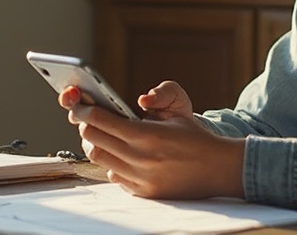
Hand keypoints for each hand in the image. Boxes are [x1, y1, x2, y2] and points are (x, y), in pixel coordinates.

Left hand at [58, 82, 244, 199]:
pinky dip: (112, 163)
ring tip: (103, 135)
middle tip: (86, 119)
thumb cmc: (195, 137)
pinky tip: (121, 154)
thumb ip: (151, 103)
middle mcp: (141, 158)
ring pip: (100, 159)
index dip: (84, 112)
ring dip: (97, 145)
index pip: (101, 121)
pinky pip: (114, 175)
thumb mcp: (175, 113)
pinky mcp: (143, 192)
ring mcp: (140, 178)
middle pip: (94, 140)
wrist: (218, 168)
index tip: (78, 107)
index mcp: (147, 135)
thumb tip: (131, 103)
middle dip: (86, 127)